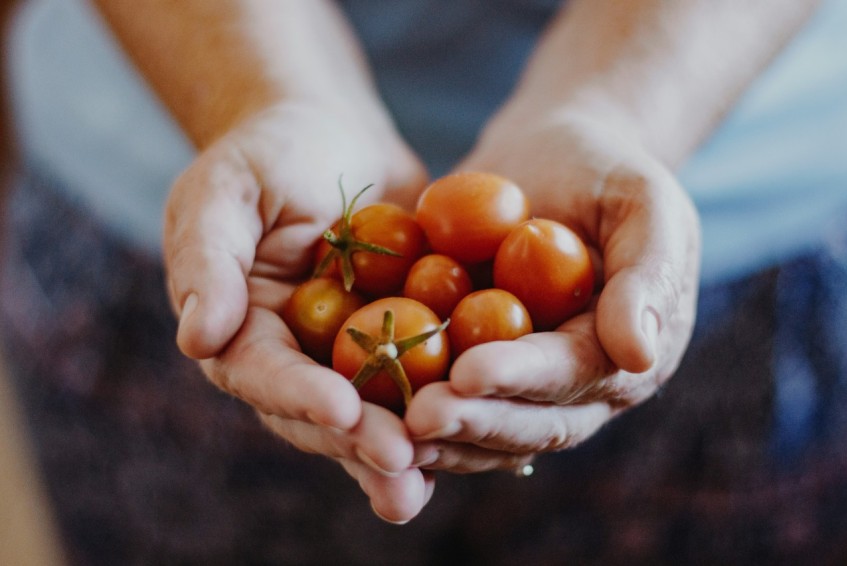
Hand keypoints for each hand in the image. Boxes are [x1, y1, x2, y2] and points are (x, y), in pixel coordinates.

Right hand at [163, 101, 433, 522]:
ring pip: (377, 412)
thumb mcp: (225, 189)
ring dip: (407, 449)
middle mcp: (295, 359)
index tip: (342, 412)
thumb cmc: (269, 152)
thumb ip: (207, 257)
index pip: (263, 374)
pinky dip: (451, 406)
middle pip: (323, 413)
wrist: (333, 134)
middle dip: (361, 442)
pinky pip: (425, 380)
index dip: (300, 396)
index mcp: (241, 332)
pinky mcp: (401, 343)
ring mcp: (350, 357)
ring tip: (438, 478)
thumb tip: (195, 341)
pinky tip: (486, 430)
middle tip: (403, 466)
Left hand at [404, 109, 700, 472]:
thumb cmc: (604, 168)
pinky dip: (410, 408)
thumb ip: (648, 274)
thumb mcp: (643, 201)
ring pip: (486, 429)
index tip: (467, 375)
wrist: (551, 157)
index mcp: (625, 354)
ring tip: (384, 430)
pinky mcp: (479, 366)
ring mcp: (524, 383)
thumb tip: (640, 358)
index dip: (522, 380)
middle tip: (416, 420)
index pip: (574, 375)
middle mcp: (577, 386)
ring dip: (440, 434)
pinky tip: (366, 410)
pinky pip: (447, 399)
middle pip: (528, 421)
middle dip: (473, 422)